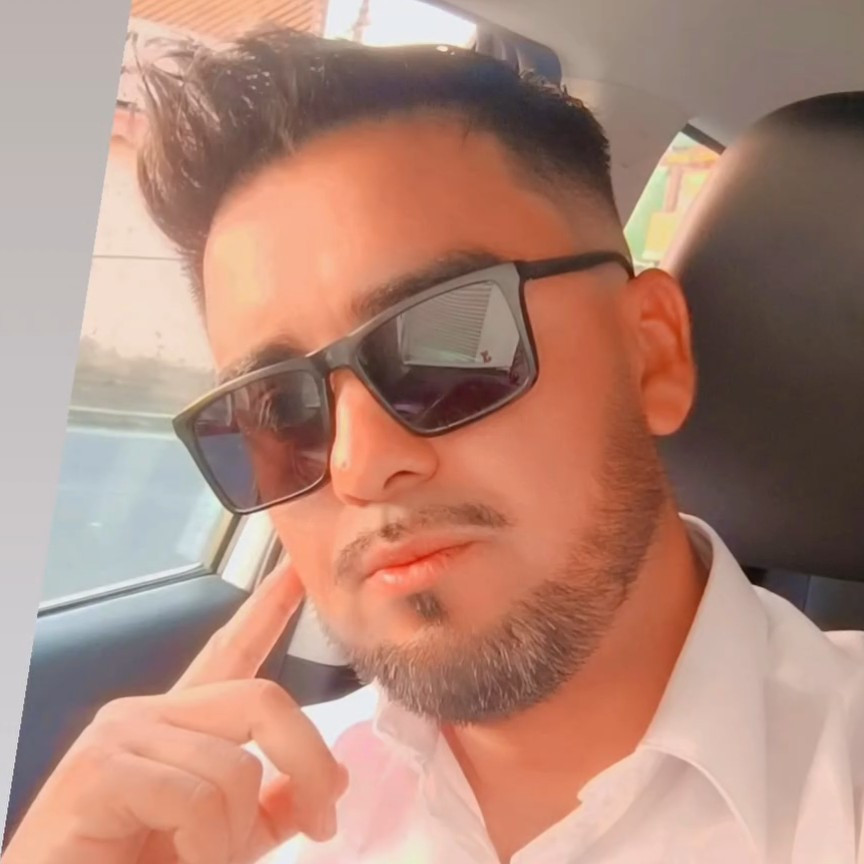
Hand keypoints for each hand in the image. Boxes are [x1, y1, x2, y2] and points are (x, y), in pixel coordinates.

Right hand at [3, 563, 347, 863]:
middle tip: (324, 819)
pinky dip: (206, 849)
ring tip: (201, 863)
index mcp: (179, 724)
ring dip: (234, 837)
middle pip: (262, 700)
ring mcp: (121, 734)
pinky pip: (197, 800)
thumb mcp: (223, 839)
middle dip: (307, 760)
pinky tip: (177, 863)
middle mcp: (148, 713)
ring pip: (235, 766)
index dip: (270, 608)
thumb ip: (271, 805)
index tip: (299, 570)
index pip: (233, 649)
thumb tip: (332, 777)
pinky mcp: (100, 768)